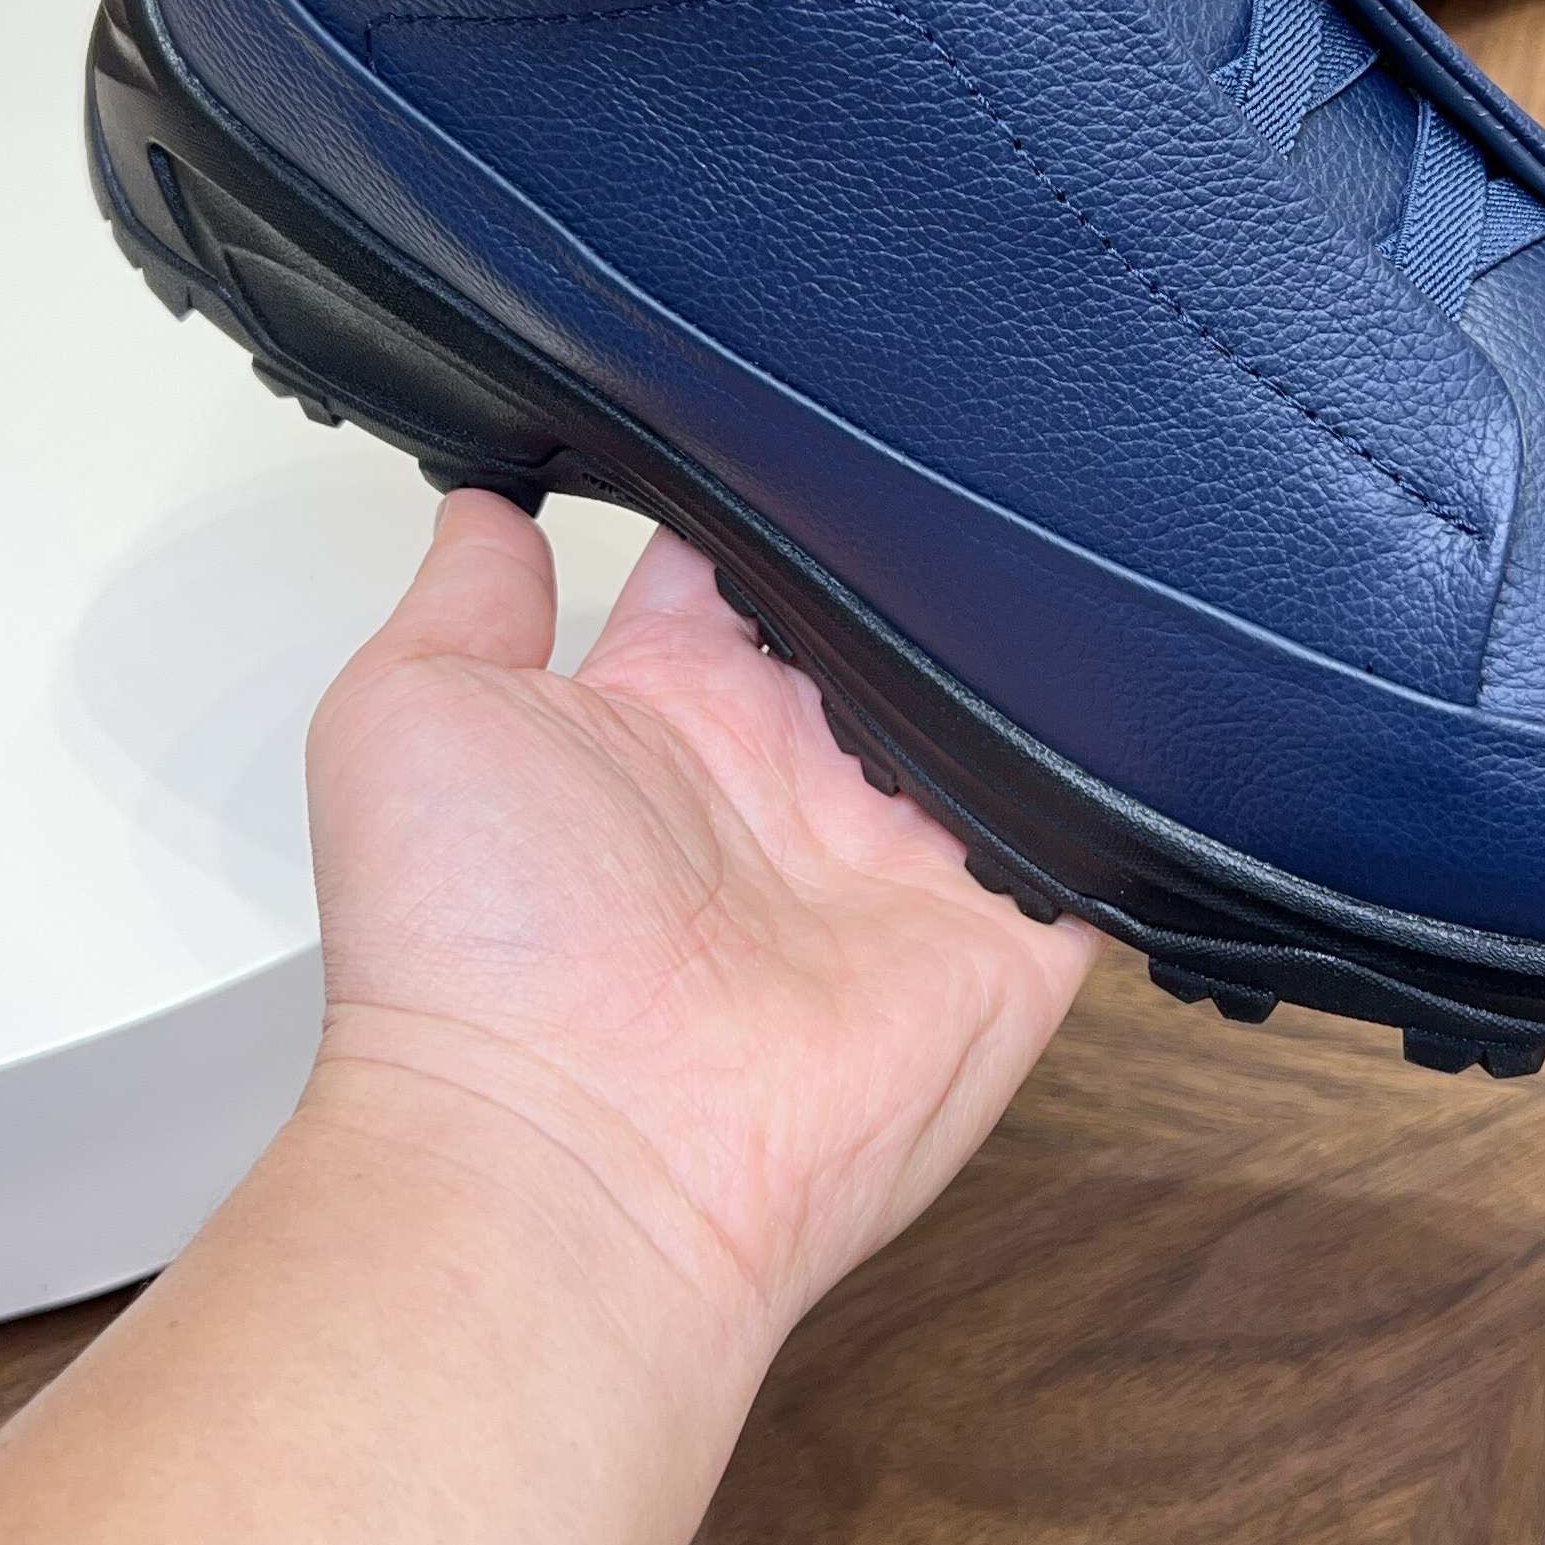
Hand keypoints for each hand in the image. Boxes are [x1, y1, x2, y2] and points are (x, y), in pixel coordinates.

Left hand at [300, 492, 1095, 1356]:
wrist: (571, 1155)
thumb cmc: (467, 959)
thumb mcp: (409, 715)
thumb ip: (464, 597)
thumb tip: (484, 502)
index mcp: (670, 706)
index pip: (749, 557)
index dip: (779, 477)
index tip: (820, 389)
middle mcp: (794, 773)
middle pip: (890, 614)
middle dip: (919, 537)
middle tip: (964, 436)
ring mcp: (907, 854)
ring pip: (1002, 703)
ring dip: (1022, 628)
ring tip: (1057, 519)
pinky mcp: (1008, 932)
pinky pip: (1099, 827)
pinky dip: (1124, 762)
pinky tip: (1135, 661)